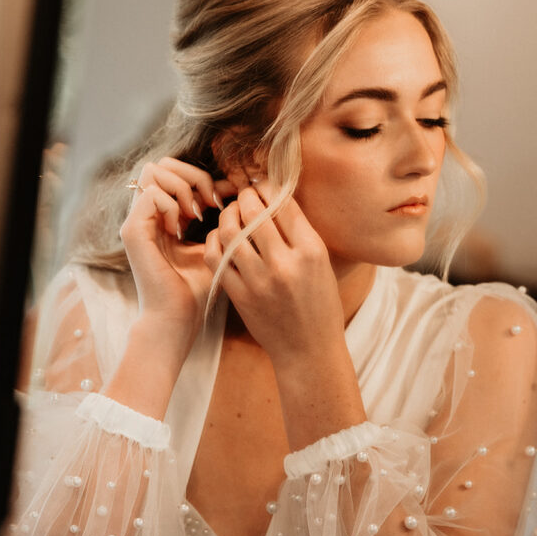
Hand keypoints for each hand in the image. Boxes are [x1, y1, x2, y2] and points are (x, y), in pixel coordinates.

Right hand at [120, 157, 235, 350]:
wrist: (178, 318)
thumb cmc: (197, 288)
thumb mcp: (213, 245)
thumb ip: (219, 218)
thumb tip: (234, 187)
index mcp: (162, 216)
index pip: (174, 171)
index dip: (202, 177)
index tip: (224, 197)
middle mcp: (146, 214)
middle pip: (161, 163)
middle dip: (192, 175)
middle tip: (209, 202)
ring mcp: (137, 221)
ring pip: (153, 171)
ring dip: (183, 187)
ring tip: (196, 215)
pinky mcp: (133, 231)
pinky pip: (151, 194)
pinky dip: (172, 204)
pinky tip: (182, 228)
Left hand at [203, 180, 343, 365]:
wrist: (308, 350)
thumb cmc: (319, 305)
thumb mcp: (321, 264)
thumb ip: (300, 233)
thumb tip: (276, 198)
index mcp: (311, 251)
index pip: (283, 204)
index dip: (269, 187)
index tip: (263, 185)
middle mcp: (285, 263)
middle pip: (253, 211)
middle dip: (245, 196)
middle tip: (244, 195)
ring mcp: (259, 281)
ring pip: (230, 231)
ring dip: (227, 215)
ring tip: (231, 213)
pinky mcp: (239, 295)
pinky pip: (217, 257)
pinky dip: (215, 241)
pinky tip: (221, 238)